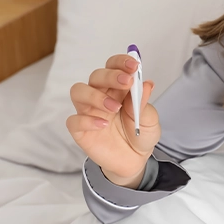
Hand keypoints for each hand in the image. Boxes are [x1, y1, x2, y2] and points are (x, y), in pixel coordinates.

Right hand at [66, 53, 158, 187]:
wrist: (134, 161)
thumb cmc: (140, 135)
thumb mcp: (150, 120)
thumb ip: (144, 103)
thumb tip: (146, 84)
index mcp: (118, 88)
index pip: (113, 66)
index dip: (121, 62)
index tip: (134, 65)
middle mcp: (100, 96)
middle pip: (96, 76)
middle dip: (110, 75)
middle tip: (127, 82)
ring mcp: (89, 112)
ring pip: (79, 92)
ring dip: (96, 95)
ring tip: (114, 107)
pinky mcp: (80, 130)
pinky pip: (74, 120)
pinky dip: (87, 120)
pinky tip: (103, 125)